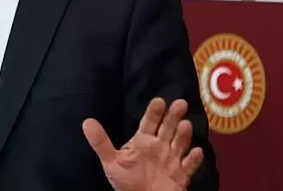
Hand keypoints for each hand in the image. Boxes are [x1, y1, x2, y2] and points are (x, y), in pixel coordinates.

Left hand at [82, 98, 203, 190]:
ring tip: (185, 125)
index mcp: (144, 141)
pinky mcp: (181, 175)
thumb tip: (86, 121)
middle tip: (180, 103)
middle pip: (168, 128)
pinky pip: (189, 166)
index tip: (159, 101)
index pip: (149, 122)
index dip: (154, 112)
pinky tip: (197, 151)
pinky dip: (194, 159)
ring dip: (183, 135)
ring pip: (180, 144)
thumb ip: (101, 142)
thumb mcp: (111, 161)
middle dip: (173, 116)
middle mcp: (160, 147)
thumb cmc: (126, 181)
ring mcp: (172, 160)